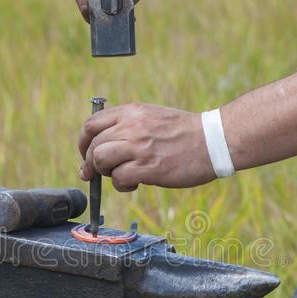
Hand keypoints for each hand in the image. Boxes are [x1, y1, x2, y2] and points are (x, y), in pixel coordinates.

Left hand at [78, 103, 215, 191]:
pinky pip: (119, 178)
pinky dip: (121, 185)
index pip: (91, 124)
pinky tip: (134, 184)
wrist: (214, 141)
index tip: (86, 155)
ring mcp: (140, 147)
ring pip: (100, 160)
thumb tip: (102, 146)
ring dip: (105, 173)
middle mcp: (132, 126)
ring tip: (120, 176)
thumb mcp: (152, 116)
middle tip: (97, 174)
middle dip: (90, 163)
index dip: (83, 143)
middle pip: (93, 145)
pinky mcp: (149, 167)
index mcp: (131, 112)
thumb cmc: (185, 133)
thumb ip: (128, 126)